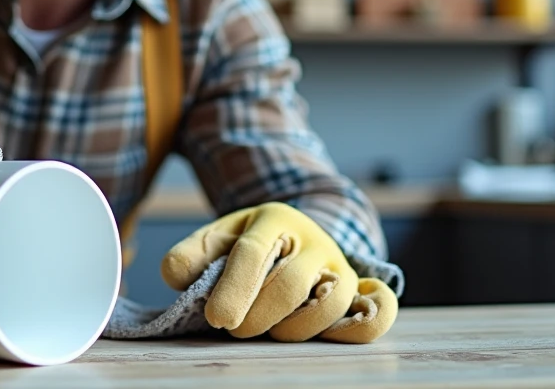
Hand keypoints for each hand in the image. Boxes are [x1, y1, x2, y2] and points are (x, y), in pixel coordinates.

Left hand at [161, 202, 396, 342]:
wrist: (300, 235)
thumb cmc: (252, 246)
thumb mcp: (219, 239)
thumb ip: (191, 254)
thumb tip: (175, 274)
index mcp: (274, 220)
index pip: (253, 254)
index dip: (234, 289)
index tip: (216, 319)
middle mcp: (314, 241)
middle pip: (291, 284)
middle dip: (258, 315)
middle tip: (236, 329)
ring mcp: (342, 268)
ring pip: (332, 303)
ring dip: (297, 328)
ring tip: (272, 331)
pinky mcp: (362, 292)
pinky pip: (379, 311)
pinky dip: (364, 325)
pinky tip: (333, 335)